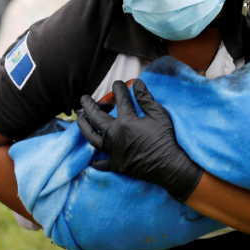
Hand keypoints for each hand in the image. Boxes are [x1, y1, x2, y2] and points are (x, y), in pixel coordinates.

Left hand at [77, 79, 202, 201]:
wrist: (168, 166)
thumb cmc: (164, 139)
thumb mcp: (159, 115)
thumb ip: (146, 98)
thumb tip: (137, 83)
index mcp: (126, 121)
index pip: (119, 99)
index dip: (118, 88)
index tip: (117, 84)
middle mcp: (114, 135)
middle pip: (95, 117)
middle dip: (89, 105)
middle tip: (84, 98)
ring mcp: (113, 151)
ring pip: (91, 137)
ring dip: (83, 126)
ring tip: (80, 118)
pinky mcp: (116, 164)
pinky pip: (101, 163)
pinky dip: (95, 159)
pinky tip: (92, 156)